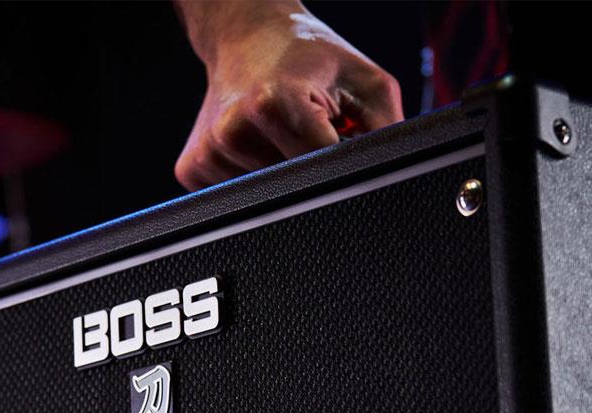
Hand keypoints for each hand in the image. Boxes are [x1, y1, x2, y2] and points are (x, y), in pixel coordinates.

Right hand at [175, 1, 402, 190]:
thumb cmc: (311, 59)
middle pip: (295, 193)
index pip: (323, 174)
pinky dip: (256, 182)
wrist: (247, 33)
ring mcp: (209, 152)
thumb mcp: (367, 83)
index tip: (344, 161)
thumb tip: (400, 183)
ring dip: (284, 181)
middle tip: (313, 142)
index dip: (342, 174)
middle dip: (314, 178)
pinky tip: (258, 150)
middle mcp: (235, 127)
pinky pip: (237, 200)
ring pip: (267, 201)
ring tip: (283, 139)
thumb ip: (390, 134)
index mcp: (276, 103)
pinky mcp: (191, 167)